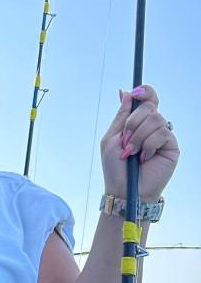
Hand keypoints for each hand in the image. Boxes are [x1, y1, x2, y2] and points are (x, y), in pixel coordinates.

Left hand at [100, 86, 179, 201]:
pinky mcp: (171, 146)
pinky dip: (148, 145)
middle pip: (149, 107)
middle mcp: (152, 127)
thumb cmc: (115, 168)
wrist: (123, 190)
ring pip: (155, 119)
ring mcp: (162, 136)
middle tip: (125, 142)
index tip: (136, 93)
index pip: (148, 99)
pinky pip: (162, 133)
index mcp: (138, 123)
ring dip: (138, 137)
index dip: (145, 92)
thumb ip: (121, 116)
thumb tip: (126, 93)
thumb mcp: (112, 138)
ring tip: (132, 154)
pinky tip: (145, 158)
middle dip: (132, 124)